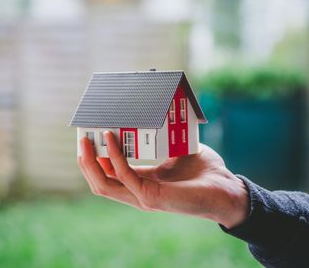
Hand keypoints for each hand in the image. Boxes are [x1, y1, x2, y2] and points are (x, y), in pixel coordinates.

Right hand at [77, 131, 248, 228]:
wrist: (227, 190)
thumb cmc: (205, 172)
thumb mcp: (177, 151)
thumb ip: (161, 139)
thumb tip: (153, 112)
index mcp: (141, 182)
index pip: (107, 174)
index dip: (93, 158)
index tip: (88, 135)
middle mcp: (137, 192)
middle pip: (98, 181)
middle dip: (84, 160)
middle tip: (81, 137)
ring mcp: (142, 197)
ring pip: (103, 184)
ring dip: (90, 161)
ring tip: (86, 139)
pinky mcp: (151, 197)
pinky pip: (124, 175)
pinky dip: (113, 156)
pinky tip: (111, 137)